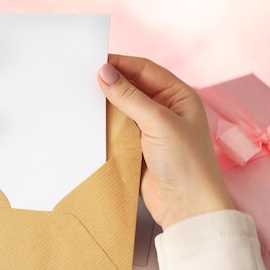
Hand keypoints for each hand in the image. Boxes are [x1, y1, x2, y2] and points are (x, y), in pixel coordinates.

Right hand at [97, 55, 233, 228]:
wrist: (187, 207)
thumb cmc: (186, 163)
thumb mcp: (159, 122)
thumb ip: (129, 97)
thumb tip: (104, 73)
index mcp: (178, 95)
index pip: (144, 69)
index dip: (120, 64)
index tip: (94, 62)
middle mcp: (165, 109)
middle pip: (132, 87)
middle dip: (110, 84)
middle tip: (82, 79)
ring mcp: (151, 130)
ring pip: (122, 109)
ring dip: (105, 106)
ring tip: (81, 99)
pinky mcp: (138, 149)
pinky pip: (117, 131)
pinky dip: (104, 127)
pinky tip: (89, 123)